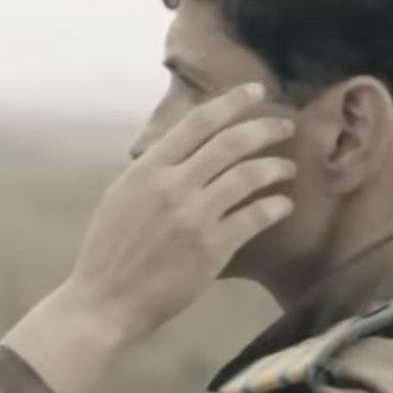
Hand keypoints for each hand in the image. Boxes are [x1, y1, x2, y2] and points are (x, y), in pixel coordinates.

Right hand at [63, 82, 294, 341]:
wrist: (105, 301)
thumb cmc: (109, 250)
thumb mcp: (121, 196)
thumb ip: (152, 171)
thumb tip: (182, 148)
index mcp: (148, 169)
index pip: (197, 122)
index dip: (232, 102)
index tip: (255, 92)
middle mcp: (173, 185)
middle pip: (230, 143)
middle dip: (264, 128)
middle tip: (285, 124)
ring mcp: (195, 216)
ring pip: (248, 176)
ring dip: (275, 167)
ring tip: (287, 168)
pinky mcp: (213, 248)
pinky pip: (254, 217)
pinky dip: (274, 206)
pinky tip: (283, 205)